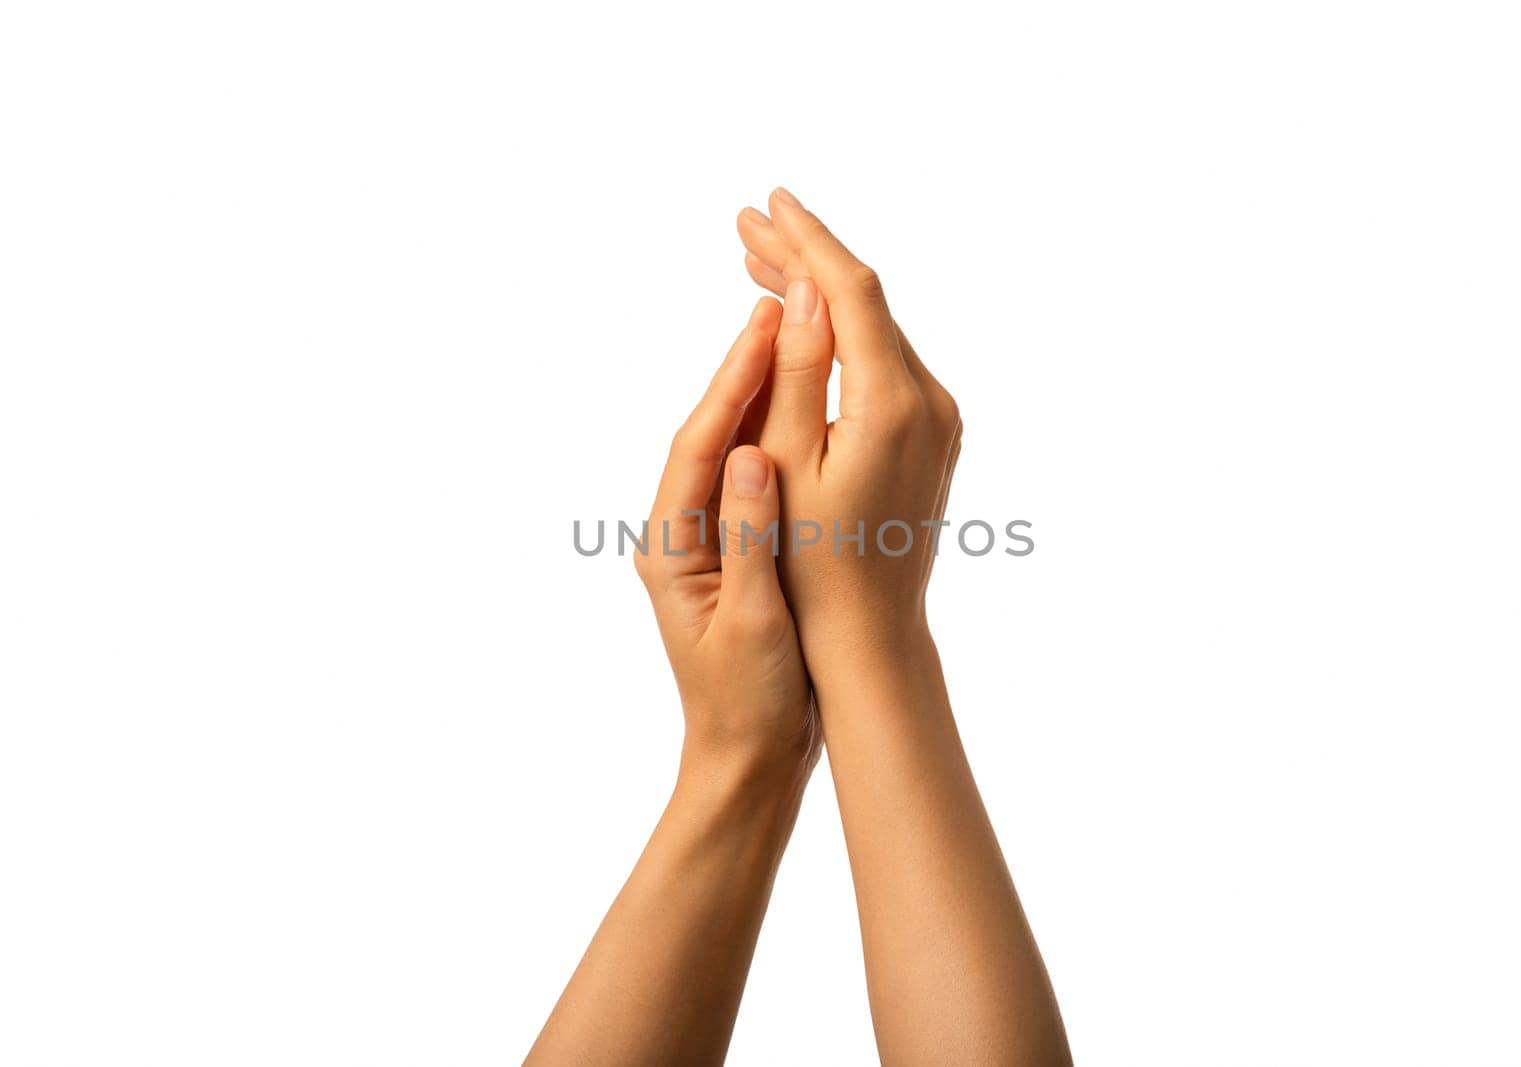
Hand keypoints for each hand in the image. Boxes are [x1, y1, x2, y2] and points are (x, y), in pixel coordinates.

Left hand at [527, 301, 818, 1066]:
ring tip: (793, 336)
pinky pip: (752, 481)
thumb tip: (752, 454)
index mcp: (672, 548)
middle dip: (742, 371)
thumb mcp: (753, 624)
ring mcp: (706, 544)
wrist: (747, 762)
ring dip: (761, 396)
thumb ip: (750, 538)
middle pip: (711, 436)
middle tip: (778, 302)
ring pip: (731, 452)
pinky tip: (806, 410)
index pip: (701, 446)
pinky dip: (777, 437)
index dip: (731, 381)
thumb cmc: (749, 705)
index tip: (763, 322)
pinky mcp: (734, 556)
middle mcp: (680, 536)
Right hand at [736, 188, 961, 676]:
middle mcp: (931, 400)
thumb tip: (805, 290)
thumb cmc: (812, 562)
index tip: (767, 204)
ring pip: (876, 329)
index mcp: (894, 403)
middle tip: (746, 223)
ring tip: (761, 262)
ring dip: (821, 294)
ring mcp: (940, 418)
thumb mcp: (789, 464)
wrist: (871, 634)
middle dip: (806, 257)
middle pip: (866, 301)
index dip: (807, 241)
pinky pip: (886, 362)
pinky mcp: (934, 434)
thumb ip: (797, 372)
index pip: (851, 291)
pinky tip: (805, 324)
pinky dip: (843, 335)